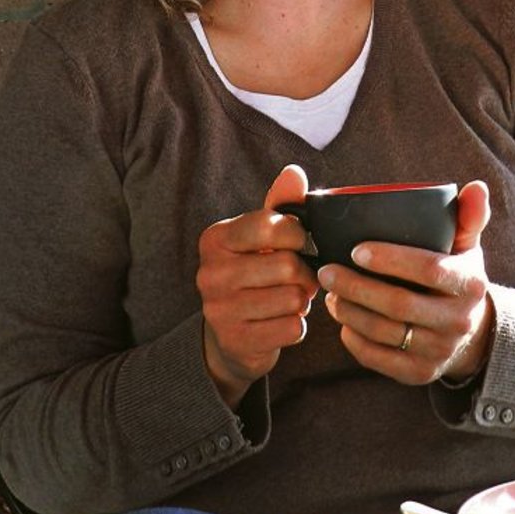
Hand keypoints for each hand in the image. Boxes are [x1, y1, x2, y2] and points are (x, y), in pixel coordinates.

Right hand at [196, 164, 319, 407]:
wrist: (231, 334)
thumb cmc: (252, 273)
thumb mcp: (260, 238)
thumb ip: (279, 206)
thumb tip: (294, 172)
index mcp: (214, 239)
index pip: (269, 226)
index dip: (298, 235)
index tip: (300, 243)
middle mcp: (210, 273)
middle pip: (286, 265)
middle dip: (304, 273)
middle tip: (300, 277)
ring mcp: (219, 310)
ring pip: (292, 298)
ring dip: (301, 301)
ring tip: (289, 298)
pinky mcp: (235, 341)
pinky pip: (291, 328)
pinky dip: (296, 326)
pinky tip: (282, 322)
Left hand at [318, 180, 493, 384]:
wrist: (471, 333)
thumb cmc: (457, 276)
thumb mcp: (467, 247)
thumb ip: (468, 217)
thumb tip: (476, 187)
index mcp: (470, 284)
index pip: (428, 268)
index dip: (391, 259)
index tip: (355, 248)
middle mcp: (459, 321)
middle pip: (399, 304)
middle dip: (356, 286)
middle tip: (325, 270)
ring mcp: (440, 351)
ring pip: (385, 333)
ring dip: (350, 312)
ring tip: (329, 293)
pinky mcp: (421, 373)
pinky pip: (380, 360)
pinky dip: (355, 341)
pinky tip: (341, 322)